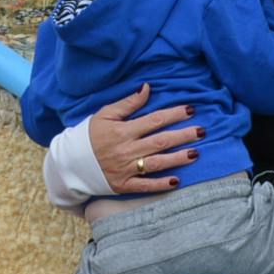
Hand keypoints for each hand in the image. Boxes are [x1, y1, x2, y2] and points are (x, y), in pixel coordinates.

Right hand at [86, 84, 201, 195]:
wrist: (71, 162)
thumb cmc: (90, 135)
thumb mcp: (105, 114)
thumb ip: (128, 103)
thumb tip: (147, 88)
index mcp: (123, 131)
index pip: (154, 120)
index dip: (174, 114)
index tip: (190, 110)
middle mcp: (126, 150)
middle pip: (160, 141)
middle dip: (183, 136)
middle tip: (202, 131)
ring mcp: (125, 169)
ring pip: (157, 163)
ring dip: (178, 158)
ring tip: (196, 153)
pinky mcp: (123, 185)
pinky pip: (145, 185)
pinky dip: (160, 184)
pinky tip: (176, 181)